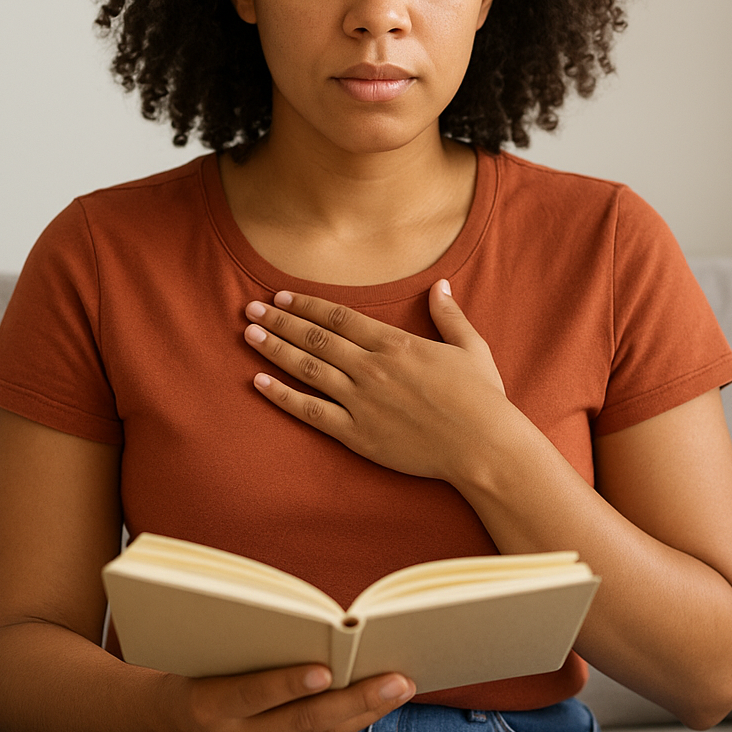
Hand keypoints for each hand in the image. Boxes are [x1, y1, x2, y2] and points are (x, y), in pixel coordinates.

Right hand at [150, 664, 412, 731]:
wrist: (157, 721)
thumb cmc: (187, 669)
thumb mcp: (203, 654)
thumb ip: (247, 648)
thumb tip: (314, 629)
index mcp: (207, 706)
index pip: (252, 694)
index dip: (287, 683)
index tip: (325, 670)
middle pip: (301, 723)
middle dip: (354, 701)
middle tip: (397, 680)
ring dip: (363, 714)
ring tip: (399, 688)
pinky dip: (348, 726)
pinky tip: (375, 705)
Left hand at [242, 280, 528, 482]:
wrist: (482, 447)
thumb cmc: (481, 398)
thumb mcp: (470, 347)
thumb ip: (448, 314)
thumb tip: (439, 285)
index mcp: (395, 344)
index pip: (339, 317)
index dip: (307, 305)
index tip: (282, 297)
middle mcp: (371, 367)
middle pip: (315, 337)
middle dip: (280, 321)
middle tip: (251, 309)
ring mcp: (361, 401)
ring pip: (307, 368)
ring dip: (275, 349)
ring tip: (248, 335)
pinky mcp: (357, 434)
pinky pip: (311, 411)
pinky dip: (283, 396)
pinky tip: (259, 382)